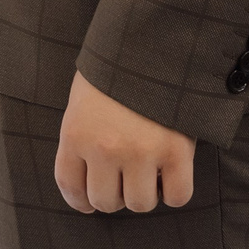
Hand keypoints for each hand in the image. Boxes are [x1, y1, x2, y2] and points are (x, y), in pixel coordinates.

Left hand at [54, 72, 193, 214]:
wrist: (151, 44)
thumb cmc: (113, 73)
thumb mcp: (83, 102)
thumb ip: (82, 140)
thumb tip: (87, 183)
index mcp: (76, 133)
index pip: (71, 187)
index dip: (80, 201)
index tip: (88, 201)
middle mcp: (105, 148)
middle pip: (106, 202)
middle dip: (114, 194)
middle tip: (123, 177)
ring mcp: (141, 152)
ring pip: (140, 204)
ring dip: (144, 192)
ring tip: (147, 170)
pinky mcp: (176, 151)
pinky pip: (177, 196)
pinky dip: (175, 191)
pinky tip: (170, 172)